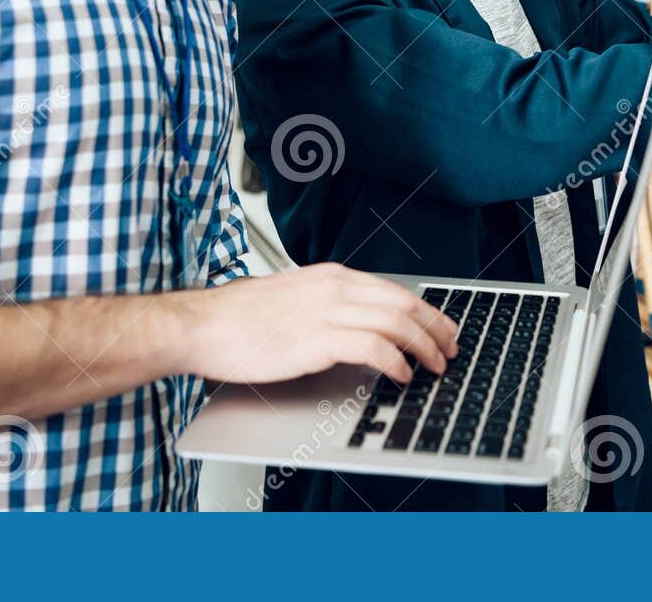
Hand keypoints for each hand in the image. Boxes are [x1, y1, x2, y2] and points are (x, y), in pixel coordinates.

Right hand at [174, 263, 458, 384]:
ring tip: (433, 366)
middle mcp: (335, 288)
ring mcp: (327, 312)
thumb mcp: (291, 299)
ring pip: (396, 323)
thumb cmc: (236, 319)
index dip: (425, 311)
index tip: (441, 327)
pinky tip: (401, 375)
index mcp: (331, 277)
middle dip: (435, 328)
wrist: (202, 325)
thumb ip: (324, 306)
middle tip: (450, 348)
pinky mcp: (317, 339)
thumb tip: (351, 324)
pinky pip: (373, 348)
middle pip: (404, 303)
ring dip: (423, 347)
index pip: (394, 290)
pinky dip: (396, 361)